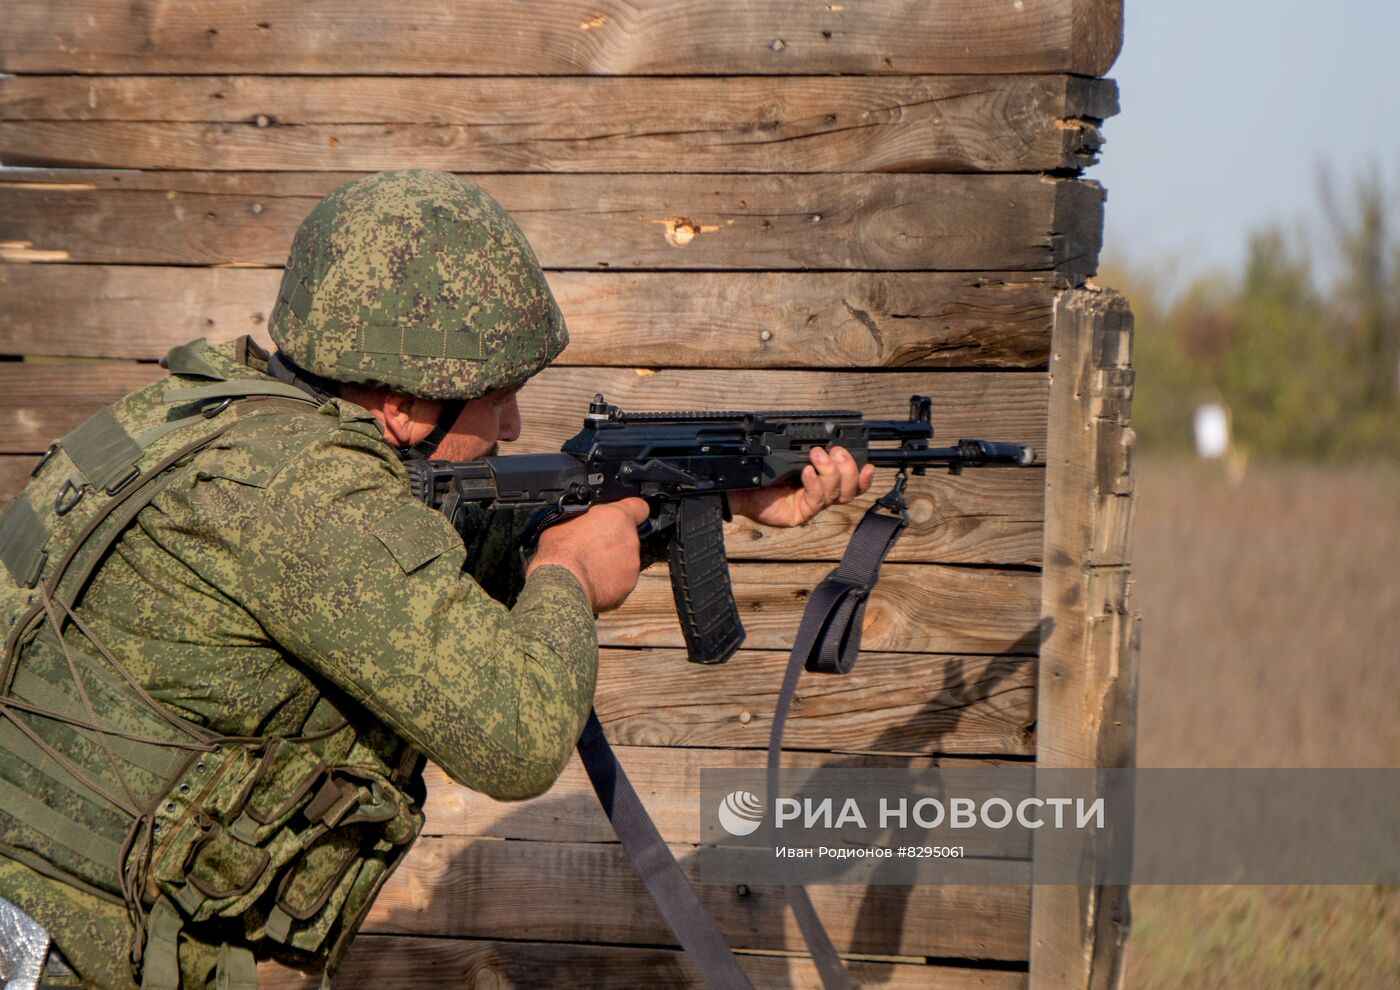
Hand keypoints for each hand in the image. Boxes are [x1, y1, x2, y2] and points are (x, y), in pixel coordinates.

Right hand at [527, 497, 650, 611]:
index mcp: (617, 517)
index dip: (633, 511)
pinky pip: (620, 581)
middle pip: (628, 537)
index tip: (624, 516)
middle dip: (614, 541)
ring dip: (612, 562)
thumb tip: (582, 523)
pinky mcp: (627, 586)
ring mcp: (632, 565)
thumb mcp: (565, 522)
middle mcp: (630, 540)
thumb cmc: (560, 552)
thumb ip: (584, 519)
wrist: (561, 585)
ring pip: (625, 560)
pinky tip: (591, 582)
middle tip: (593, 547)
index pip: (640, 507)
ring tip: (589, 568)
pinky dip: (609, 582)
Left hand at [728, 445, 874, 528]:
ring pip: (834, 494)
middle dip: (848, 468)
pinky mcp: (799, 515)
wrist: (738, 487)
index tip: (869, 464)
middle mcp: (820, 494)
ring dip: (830, 472)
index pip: (851, 482)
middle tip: (836, 452)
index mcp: (822, 480)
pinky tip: (806, 473)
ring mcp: (810, 506)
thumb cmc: (761, 471)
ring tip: (817, 456)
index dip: (863, 476)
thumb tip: (826, 438)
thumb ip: (808, 450)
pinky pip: (814, 501)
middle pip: (849, 489)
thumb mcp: (787, 455)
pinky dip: (813, 484)